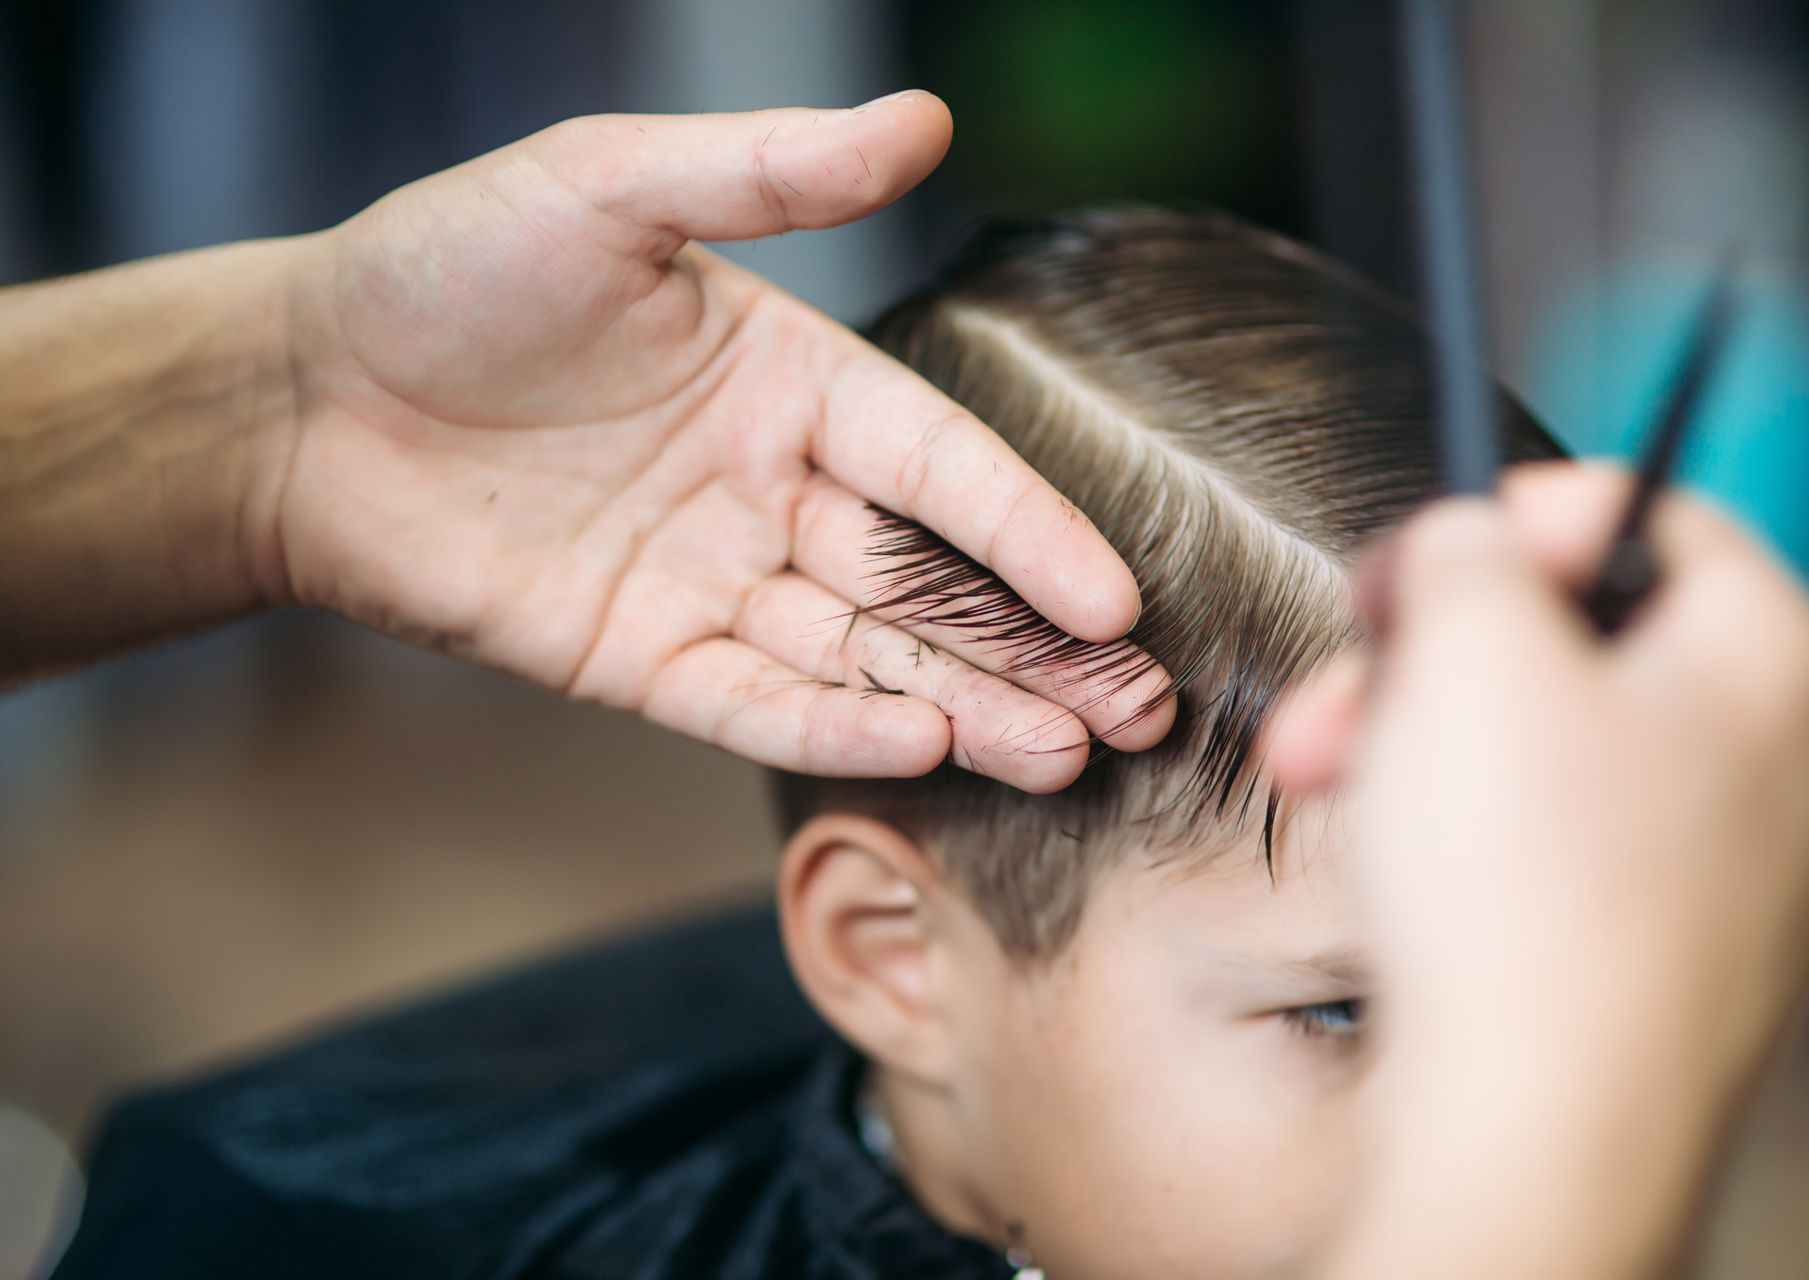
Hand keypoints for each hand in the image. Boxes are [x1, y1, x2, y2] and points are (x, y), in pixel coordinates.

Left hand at [260, 96, 1171, 789]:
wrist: (301, 395)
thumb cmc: (451, 268)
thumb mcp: (609, 187)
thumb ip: (768, 170)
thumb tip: (925, 118)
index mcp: (794, 381)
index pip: (943, 467)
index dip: (1029, 531)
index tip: (1112, 597)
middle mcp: (771, 489)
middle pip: (928, 582)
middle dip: (1034, 649)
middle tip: (1136, 709)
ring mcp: (711, 581)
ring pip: (864, 655)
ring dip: (966, 703)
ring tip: (1064, 755)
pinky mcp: (641, 658)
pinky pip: (754, 702)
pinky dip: (834, 728)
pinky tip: (922, 749)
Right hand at [1273, 462, 1808, 1276]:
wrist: (1535, 1131)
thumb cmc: (1521, 896)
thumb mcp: (1467, 648)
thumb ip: (1469, 548)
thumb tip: (1470, 544)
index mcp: (1770, 661)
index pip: (1658, 518)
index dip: (1525, 511)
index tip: (1434, 544)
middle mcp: (1781, 767)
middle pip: (1585, 644)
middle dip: (1431, 652)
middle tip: (1343, 679)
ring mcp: (1733, 878)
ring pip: (1557, 750)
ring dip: (1422, 741)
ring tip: (1323, 777)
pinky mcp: (1669, 963)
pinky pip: (1561, 851)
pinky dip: (1467, 834)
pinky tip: (1393, 863)